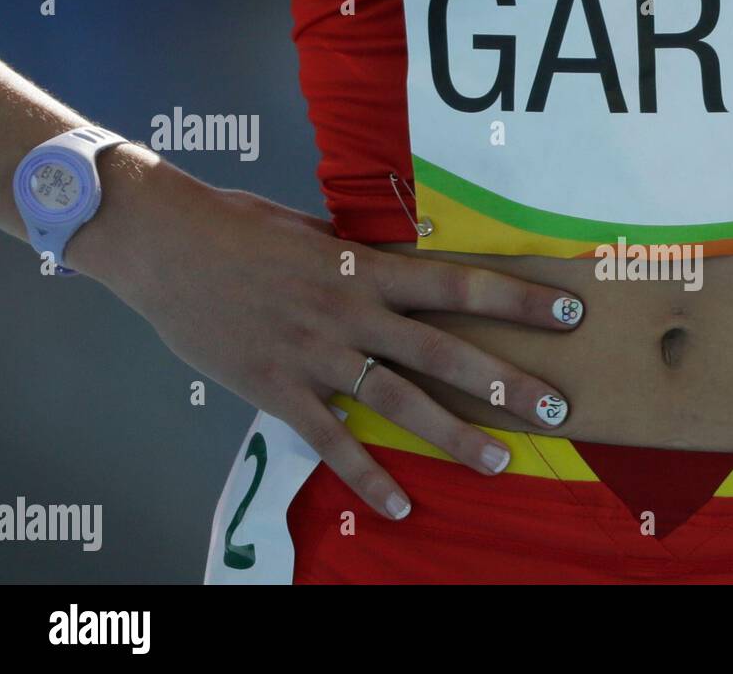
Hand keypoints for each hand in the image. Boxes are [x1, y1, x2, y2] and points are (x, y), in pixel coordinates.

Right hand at [109, 183, 583, 520]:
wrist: (164, 245)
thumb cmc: (239, 229)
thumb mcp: (315, 233)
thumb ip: (361, 259)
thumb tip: (399, 267)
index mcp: (365, 269)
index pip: (458, 285)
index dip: (517, 301)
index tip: (568, 312)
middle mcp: (352, 314)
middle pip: (443, 352)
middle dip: (505, 381)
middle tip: (557, 408)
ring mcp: (317, 355)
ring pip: (399, 402)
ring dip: (454, 435)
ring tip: (500, 461)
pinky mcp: (279, 390)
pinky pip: (331, 441)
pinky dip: (365, 476)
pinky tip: (398, 504)